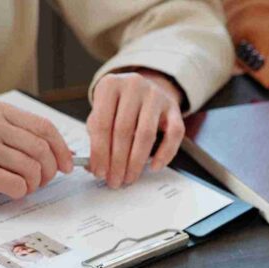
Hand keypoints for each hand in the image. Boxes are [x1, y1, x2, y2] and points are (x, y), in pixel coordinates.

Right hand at [0, 101, 71, 201]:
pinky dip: (21, 193)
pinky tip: (11, 191)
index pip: (44, 127)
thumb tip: (64, 153)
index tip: (67, 165)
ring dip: (35, 184)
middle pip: (42, 149)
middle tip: (44, 180)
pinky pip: (17, 185)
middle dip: (50, 170)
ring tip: (25, 186)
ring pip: (32, 169)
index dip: (62, 149)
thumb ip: (22, 135)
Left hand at [87, 69, 184, 188]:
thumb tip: (94, 165)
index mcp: (110, 85)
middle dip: (118, 161)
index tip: (99, 172)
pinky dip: (164, 154)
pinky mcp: (174, 108)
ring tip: (129, 177)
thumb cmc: (121, 106)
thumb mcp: (103, 112)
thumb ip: (97, 135)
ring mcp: (156, 96)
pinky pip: (174, 134)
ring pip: (146, 134)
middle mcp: (134, 86)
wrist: (146, 89)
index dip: (100, 152)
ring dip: (136, 161)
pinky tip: (154, 166)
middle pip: (124, 130)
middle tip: (115, 180)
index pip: (102, 123)